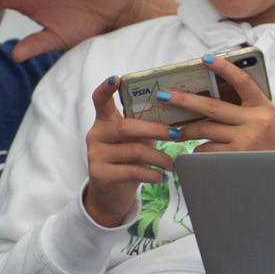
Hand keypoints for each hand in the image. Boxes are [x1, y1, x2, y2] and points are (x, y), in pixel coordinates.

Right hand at [82, 75, 176, 226]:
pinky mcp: (100, 175)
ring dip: (159, 157)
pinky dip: (151, 174)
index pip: (100, 100)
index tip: (117, 78)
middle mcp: (96, 135)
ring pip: (133, 151)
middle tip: (177, 135)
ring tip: (174, 163)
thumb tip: (179, 116)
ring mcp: (95, 155)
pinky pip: (131, 171)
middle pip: (126, 126)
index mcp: (104, 121)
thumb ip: (146, 127)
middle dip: (155, 130)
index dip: (106, 88)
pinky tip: (162, 177)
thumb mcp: (135, 141)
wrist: (110, 195)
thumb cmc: (128, 160)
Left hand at [167, 54, 274, 152]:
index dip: (224, 68)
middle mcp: (253, 122)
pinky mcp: (234, 158)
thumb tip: (207, 93)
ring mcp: (244, 141)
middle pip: (211, 108)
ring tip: (176, 131)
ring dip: (186, 131)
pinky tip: (199, 150)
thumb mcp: (264, 115)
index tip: (206, 59)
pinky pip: (205, 150)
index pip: (242, 82)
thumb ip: (243, 104)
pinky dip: (197, 149)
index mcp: (261, 106)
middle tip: (163, 96)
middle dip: (184, 101)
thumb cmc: (268, 138)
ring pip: (204, 131)